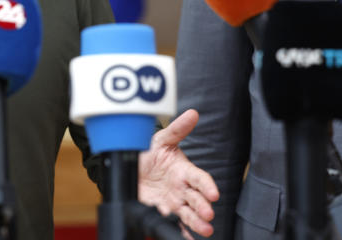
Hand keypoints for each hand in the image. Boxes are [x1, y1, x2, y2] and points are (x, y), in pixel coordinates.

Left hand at [138, 109, 218, 237]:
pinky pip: (174, 223)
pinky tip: (188, 239)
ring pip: (189, 214)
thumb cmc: (148, 152)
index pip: (200, 178)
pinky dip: (181, 232)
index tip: (214, 194)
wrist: (127, 167)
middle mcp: (181, 188)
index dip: (207, 186)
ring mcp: (173, 201)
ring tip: (205, 230)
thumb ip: (177, 129)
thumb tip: (193, 113)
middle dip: (203, 207)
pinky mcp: (161, 211)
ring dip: (197, 223)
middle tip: (208, 214)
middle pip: (197, 199)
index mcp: (184, 170)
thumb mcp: (160, 139)